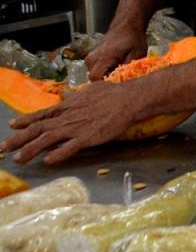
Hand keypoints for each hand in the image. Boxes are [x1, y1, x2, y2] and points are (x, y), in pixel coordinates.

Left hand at [3, 81, 135, 163]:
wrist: (128, 99)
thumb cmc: (111, 93)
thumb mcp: (89, 90)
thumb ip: (74, 95)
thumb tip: (63, 94)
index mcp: (67, 106)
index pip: (41, 114)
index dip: (25, 120)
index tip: (11, 125)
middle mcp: (67, 117)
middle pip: (38, 129)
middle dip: (18, 139)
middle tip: (2, 149)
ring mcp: (76, 128)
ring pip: (48, 139)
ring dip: (30, 149)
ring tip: (17, 159)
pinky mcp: (88, 137)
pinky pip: (70, 148)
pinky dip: (58, 154)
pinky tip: (48, 161)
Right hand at [85, 28, 146, 80]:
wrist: (126, 27)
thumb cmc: (133, 40)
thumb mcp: (137, 54)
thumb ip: (129, 69)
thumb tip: (125, 81)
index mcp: (102, 58)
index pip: (96, 78)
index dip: (107, 83)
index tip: (118, 82)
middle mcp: (92, 59)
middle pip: (94, 79)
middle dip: (108, 81)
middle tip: (121, 77)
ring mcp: (89, 59)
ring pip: (95, 76)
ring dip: (106, 76)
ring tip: (119, 70)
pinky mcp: (90, 59)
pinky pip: (95, 71)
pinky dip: (104, 72)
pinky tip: (115, 67)